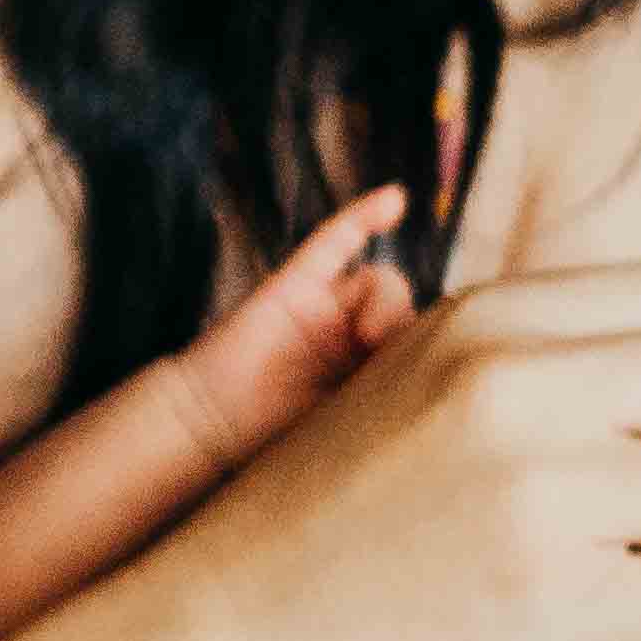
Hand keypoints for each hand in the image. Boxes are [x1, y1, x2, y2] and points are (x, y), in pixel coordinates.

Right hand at [167, 183, 421, 470]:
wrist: (208, 427)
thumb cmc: (272, 440)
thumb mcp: (348, 425)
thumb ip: (387, 397)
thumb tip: (432, 380)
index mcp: (367, 369)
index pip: (417, 340)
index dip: (429, 347)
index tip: (420, 375)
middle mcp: (349, 334)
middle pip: (404, 309)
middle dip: (403, 330)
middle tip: (380, 358)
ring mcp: (322, 307)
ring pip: (377, 281)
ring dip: (383, 303)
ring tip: (365, 338)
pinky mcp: (292, 286)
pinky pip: (333, 242)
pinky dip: (362, 217)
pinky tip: (394, 200)